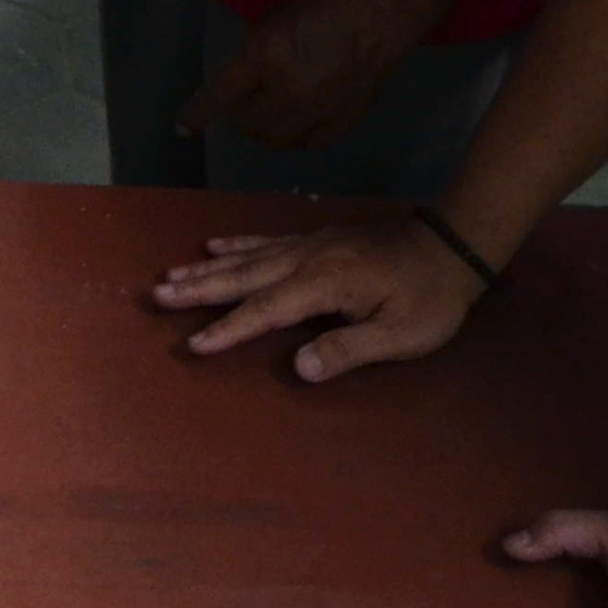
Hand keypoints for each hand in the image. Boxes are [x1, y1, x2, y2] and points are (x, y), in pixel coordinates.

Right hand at [151, 213, 483, 377]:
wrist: (450, 246)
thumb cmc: (430, 299)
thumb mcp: (402, 335)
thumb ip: (350, 350)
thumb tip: (300, 368)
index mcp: (327, 284)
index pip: (268, 309)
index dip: (231, 329)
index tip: (195, 344)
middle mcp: (309, 259)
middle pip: (245, 276)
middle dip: (200, 289)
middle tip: (158, 295)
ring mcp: (311, 245)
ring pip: (249, 258)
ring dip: (208, 269)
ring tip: (170, 276)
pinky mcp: (317, 239)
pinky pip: (266, 241)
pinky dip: (237, 244)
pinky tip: (214, 245)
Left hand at [186, 0, 423, 149]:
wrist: (386, 7)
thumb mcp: (279, 11)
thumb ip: (260, 44)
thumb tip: (251, 67)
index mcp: (262, 56)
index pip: (218, 96)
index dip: (197, 114)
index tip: (184, 126)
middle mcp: (285, 90)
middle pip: (247, 124)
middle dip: (241, 114)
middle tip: (248, 101)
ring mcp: (316, 110)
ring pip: (277, 139)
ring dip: (268, 129)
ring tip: (274, 114)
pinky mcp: (343, 119)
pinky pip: (310, 142)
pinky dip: (300, 136)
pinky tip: (302, 124)